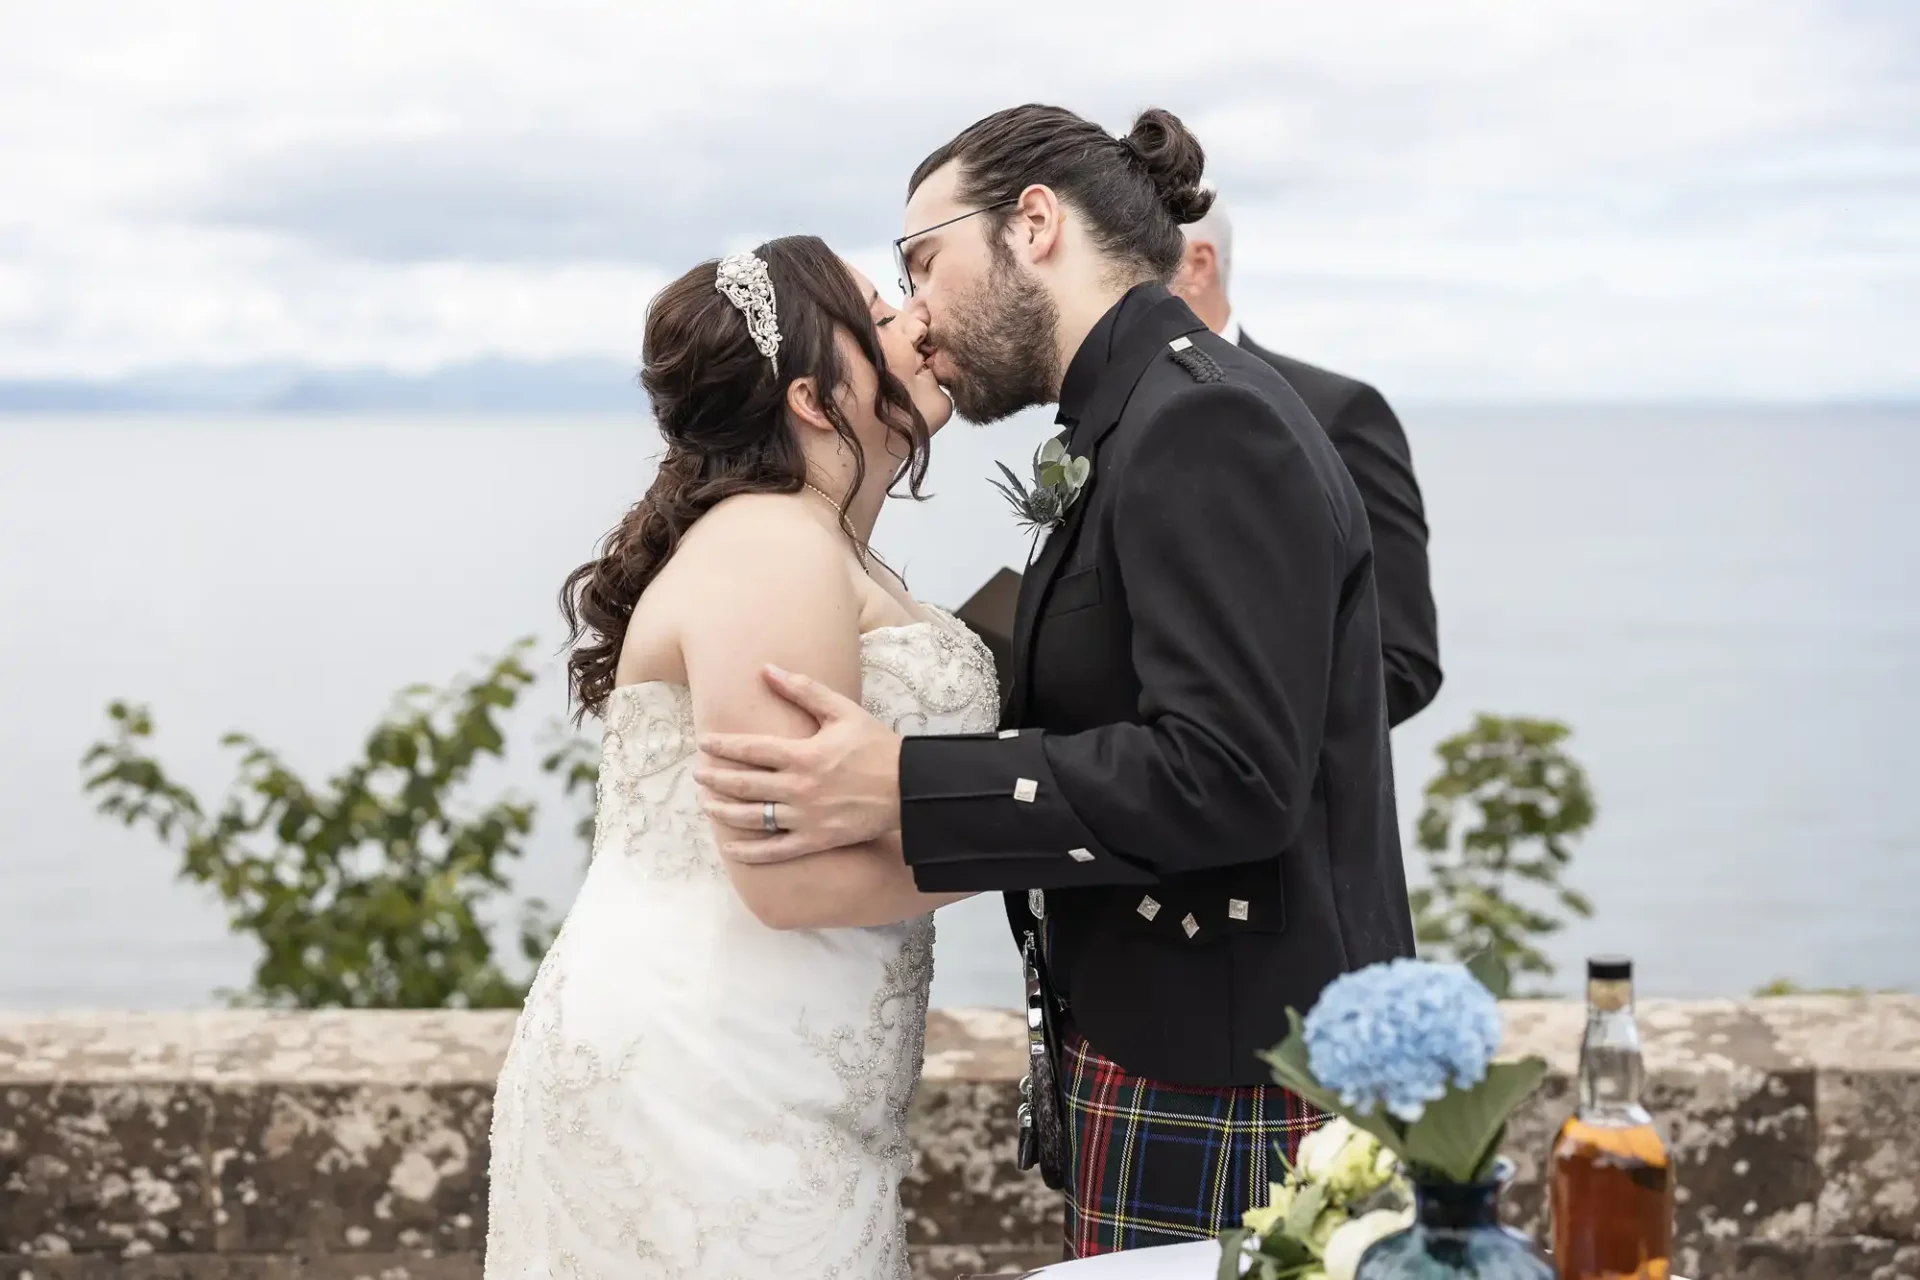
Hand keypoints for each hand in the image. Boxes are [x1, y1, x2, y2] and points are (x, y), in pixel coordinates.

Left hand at [695, 665, 903, 862]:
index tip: (703, 743)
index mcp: (803, 754)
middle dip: (716, 779)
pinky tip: (731, 849)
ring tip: (707, 805)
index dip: (723, 746)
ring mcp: (806, 817)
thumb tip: (768, 669)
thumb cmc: (877, 746)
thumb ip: (803, 689)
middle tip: (698, 775)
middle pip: (744, 785)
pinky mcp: (816, 840)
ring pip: (753, 818)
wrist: (909, 788)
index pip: (751, 750)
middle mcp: (799, 788)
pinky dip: (751, 852)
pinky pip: (776, 850)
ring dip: (725, 812)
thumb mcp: (842, 711)